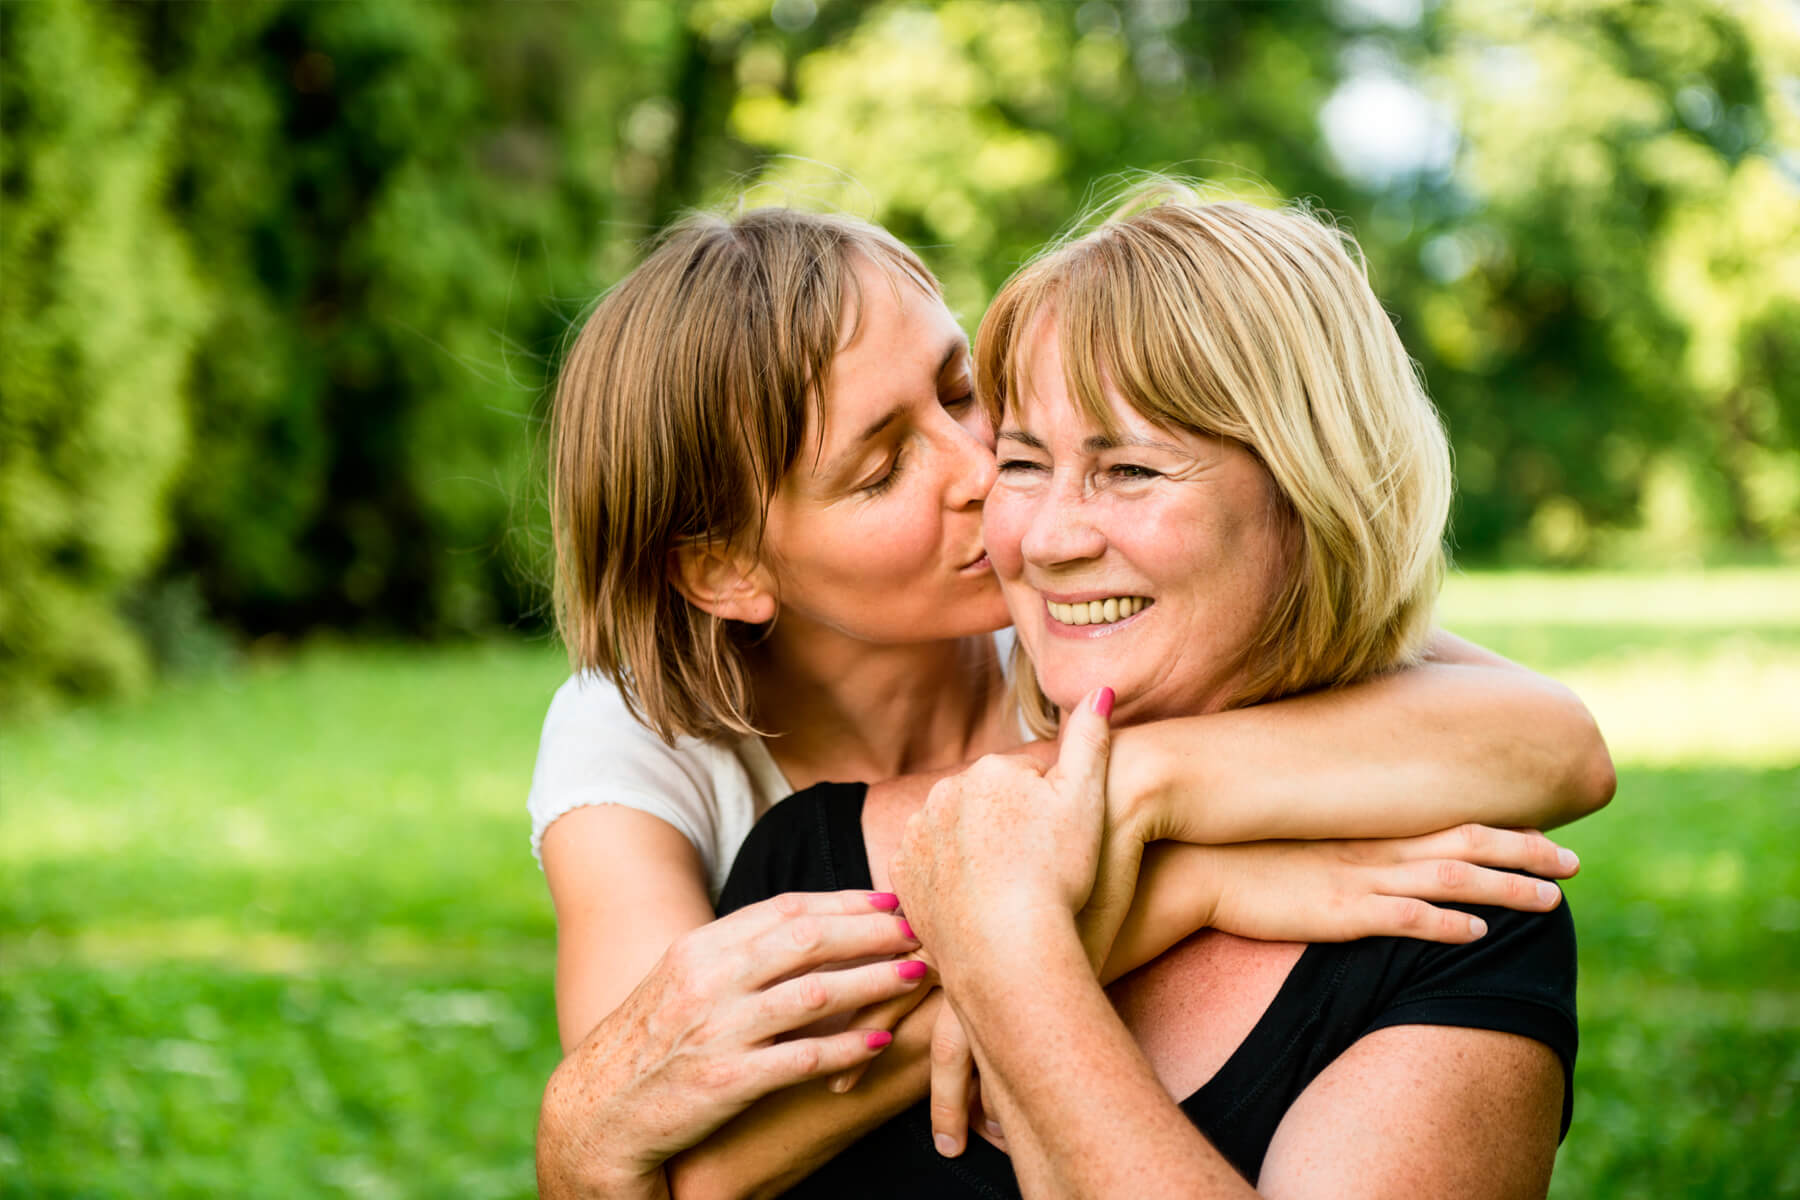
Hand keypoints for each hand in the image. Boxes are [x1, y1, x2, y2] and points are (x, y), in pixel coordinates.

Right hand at [536, 890, 925, 1196]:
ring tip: (915, 975)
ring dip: (873, 981)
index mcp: (701, 947)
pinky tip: (881, 1040)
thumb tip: (805, 926)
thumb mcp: (684, 980)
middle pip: (806, 939)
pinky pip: (801, 1058)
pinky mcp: (726, 1082)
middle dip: (870, 931)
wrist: (596, 1112)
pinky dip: (846, 1047)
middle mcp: (709, 979)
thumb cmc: (652, 1043)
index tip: (890, 899)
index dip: (845, 901)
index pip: (786, 909)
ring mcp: (718, 1030)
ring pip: (813, 993)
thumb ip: (738, 952)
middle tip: (916, 929)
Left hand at [890, 686, 1114, 960]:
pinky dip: (950, 881)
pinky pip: (932, 870)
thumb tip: (1100, 687)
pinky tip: (977, 902)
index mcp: (989, 769)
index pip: (1026, 782)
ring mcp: (918, 834)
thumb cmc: (1056, 873)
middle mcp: (944, 792)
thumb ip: (1090, 739)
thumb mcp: (1086, 800)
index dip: (1050, 814)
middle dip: (1008, 829)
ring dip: (977, 853)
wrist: (1007, 945)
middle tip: (1036, 870)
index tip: (1059, 846)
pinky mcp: (903, 874)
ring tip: (1007, 890)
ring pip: (958, 836)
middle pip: (988, 807)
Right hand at [1193, 825, 1577, 945]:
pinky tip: (1481, 934)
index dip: (1502, 830)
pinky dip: (1448, 924)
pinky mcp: (1340, 911)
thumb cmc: (1239, 853)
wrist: (1194, 862)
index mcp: (1368, 832)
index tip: (1544, 836)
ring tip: (1554, 902)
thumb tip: (1361, 856)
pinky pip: (1406, 918)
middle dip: (1527, 853)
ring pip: (1453, 879)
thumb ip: (1337, 846)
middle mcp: (1374, 849)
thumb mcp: (1299, 841)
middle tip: (1575, 863)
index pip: (1450, 822)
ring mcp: (1360, 879)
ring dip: (1508, 889)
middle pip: (1468, 844)